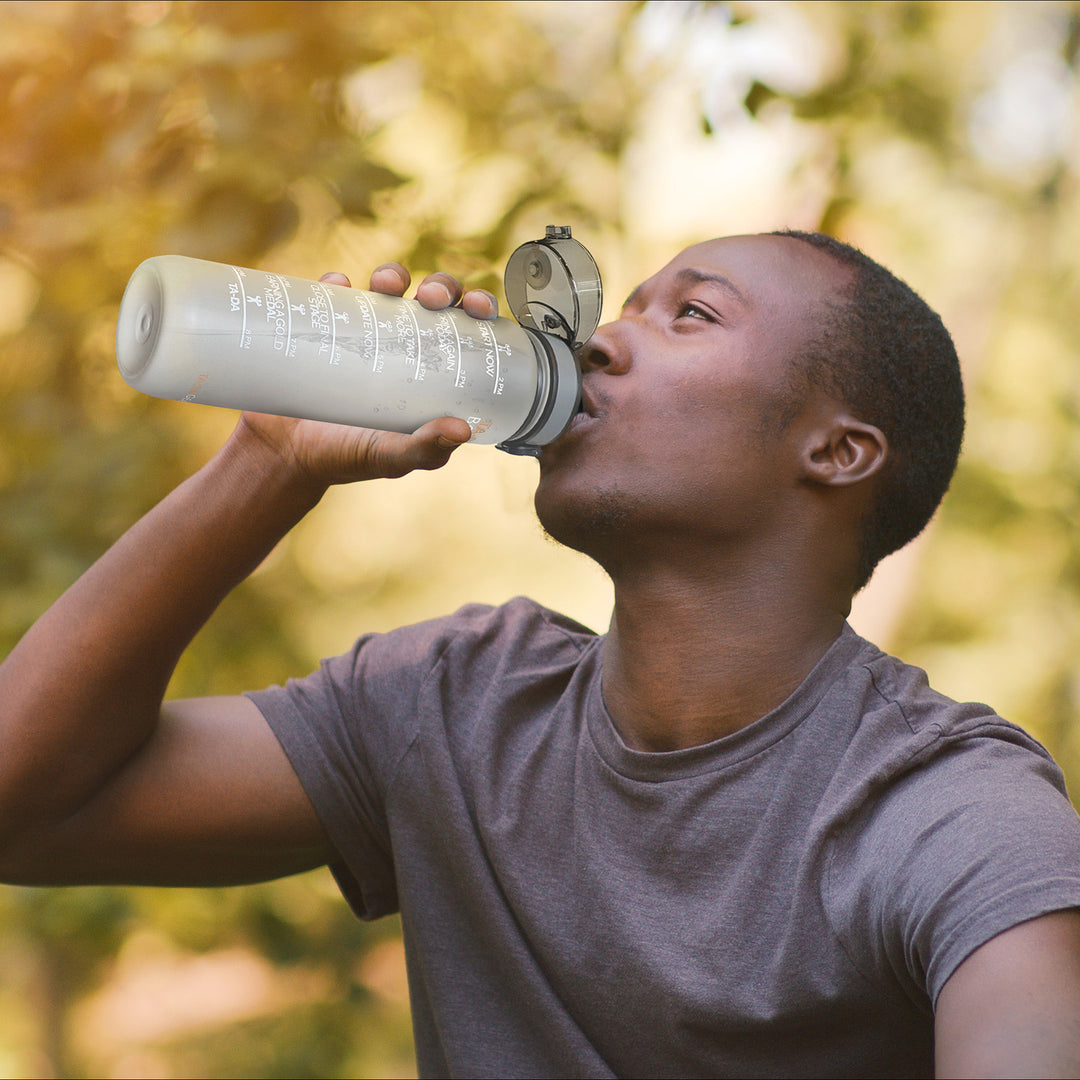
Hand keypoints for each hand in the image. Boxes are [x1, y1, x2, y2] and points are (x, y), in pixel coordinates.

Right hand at [235, 266, 499, 488]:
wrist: (284, 451)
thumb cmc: (348, 456)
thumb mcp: (391, 458)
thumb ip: (425, 449)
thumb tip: (461, 431)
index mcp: (433, 371)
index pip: (467, 330)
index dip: (479, 309)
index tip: (479, 309)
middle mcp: (404, 343)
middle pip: (434, 298)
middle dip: (441, 287)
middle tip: (430, 298)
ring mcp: (364, 329)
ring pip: (388, 284)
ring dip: (393, 275)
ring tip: (386, 286)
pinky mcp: (324, 322)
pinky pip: (333, 290)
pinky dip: (337, 283)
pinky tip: (339, 287)